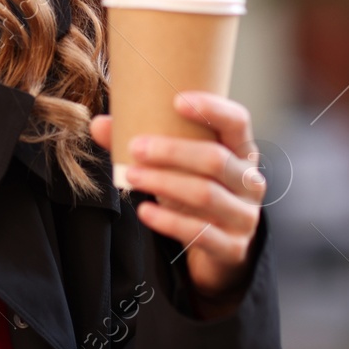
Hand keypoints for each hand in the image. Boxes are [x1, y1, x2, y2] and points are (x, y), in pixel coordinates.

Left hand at [89, 91, 265, 311]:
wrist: (217, 248)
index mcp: (241, 152)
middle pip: (215, 159)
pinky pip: (200, 232)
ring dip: (164, 183)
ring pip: (206, 194)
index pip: (237, 121)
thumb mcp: (178, 167)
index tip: (177, 101)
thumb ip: (144, 144)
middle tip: (136, 147)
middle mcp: (250, 181)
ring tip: (132, 177)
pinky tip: (144, 211)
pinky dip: (168, 221)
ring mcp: (244, 216)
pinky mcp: (232, 247)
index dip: (212, 109)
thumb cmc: (195, 193)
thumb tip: (99, 124)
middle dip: (173, 151)